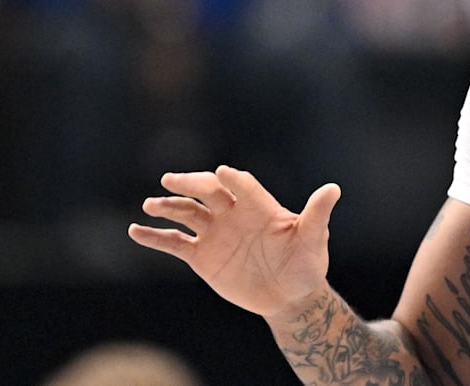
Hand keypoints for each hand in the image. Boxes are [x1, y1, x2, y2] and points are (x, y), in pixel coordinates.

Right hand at [128, 165, 341, 318]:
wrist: (289, 296)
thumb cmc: (306, 265)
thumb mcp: (312, 239)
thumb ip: (317, 215)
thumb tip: (334, 188)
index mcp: (260, 206)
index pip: (243, 186)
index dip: (234, 180)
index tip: (223, 173)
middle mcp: (234, 215)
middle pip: (209, 191)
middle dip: (191, 184)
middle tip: (171, 180)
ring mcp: (216, 234)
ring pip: (187, 213)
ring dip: (169, 207)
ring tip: (151, 205)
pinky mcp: (202, 256)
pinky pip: (174, 243)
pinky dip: (155, 237)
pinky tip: (136, 230)